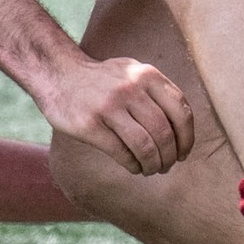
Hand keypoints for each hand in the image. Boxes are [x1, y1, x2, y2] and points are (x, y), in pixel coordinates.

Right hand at [34, 54, 192, 175]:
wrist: (57, 73)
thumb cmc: (101, 80)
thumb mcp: (132, 73)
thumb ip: (156, 93)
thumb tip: (183, 131)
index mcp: (146, 75)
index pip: (180, 111)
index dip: (187, 138)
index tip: (183, 153)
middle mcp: (130, 88)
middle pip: (164, 132)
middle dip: (169, 156)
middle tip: (166, 166)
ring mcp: (108, 106)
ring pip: (145, 146)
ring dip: (153, 164)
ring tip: (151, 169)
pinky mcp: (89, 124)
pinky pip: (121, 152)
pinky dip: (133, 165)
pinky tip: (133, 167)